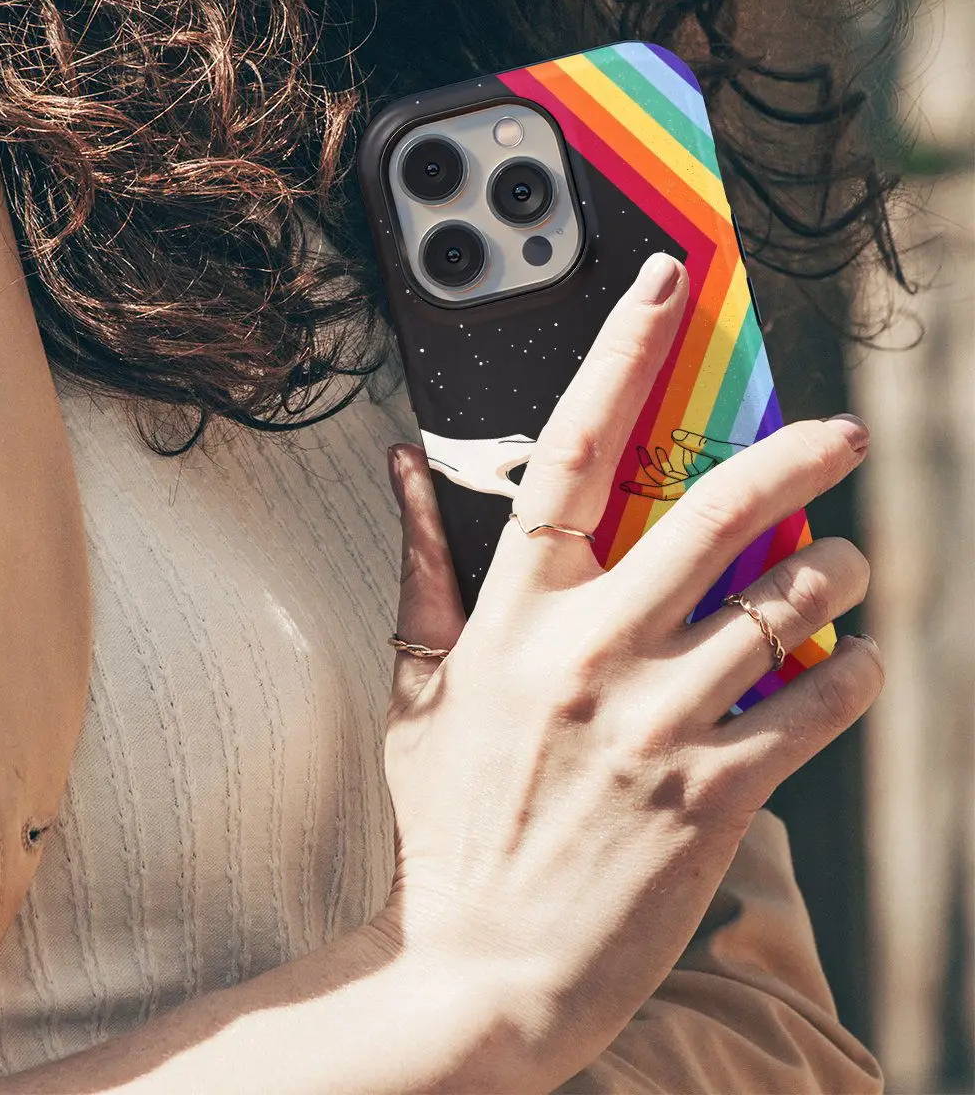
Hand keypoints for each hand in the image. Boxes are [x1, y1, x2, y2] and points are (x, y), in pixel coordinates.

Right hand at [381, 253, 880, 1089]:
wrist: (481, 965)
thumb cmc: (449, 821)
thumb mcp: (418, 687)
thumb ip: (422, 567)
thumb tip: (403, 467)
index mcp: (515, 618)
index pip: (570, 455)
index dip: (619, 357)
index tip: (663, 290)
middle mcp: (591, 654)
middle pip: (714, 513)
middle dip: (794, 455)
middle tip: (839, 432)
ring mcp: (657, 722)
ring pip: (782, 604)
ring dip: (836, 572)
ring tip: (848, 567)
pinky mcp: (715, 793)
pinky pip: (813, 704)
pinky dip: (850, 670)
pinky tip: (852, 660)